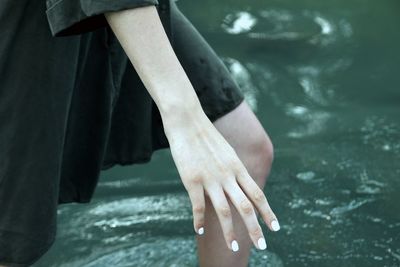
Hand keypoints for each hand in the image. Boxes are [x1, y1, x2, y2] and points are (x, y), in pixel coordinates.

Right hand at [163, 109, 279, 250]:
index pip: (257, 194)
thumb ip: (233, 168)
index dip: (268, 212)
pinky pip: (198, 206)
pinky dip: (199, 221)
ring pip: (224, 211)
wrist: (187, 121)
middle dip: (255, 229)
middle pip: (246, 207)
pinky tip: (199, 231)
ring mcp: (210, 179)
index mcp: (237, 167)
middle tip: (262, 246)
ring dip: (229, 232)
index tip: (275, 227)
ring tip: (234, 247)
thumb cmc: (206, 135)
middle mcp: (228, 175)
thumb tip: (238, 182)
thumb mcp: (226, 151)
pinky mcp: (192, 180)